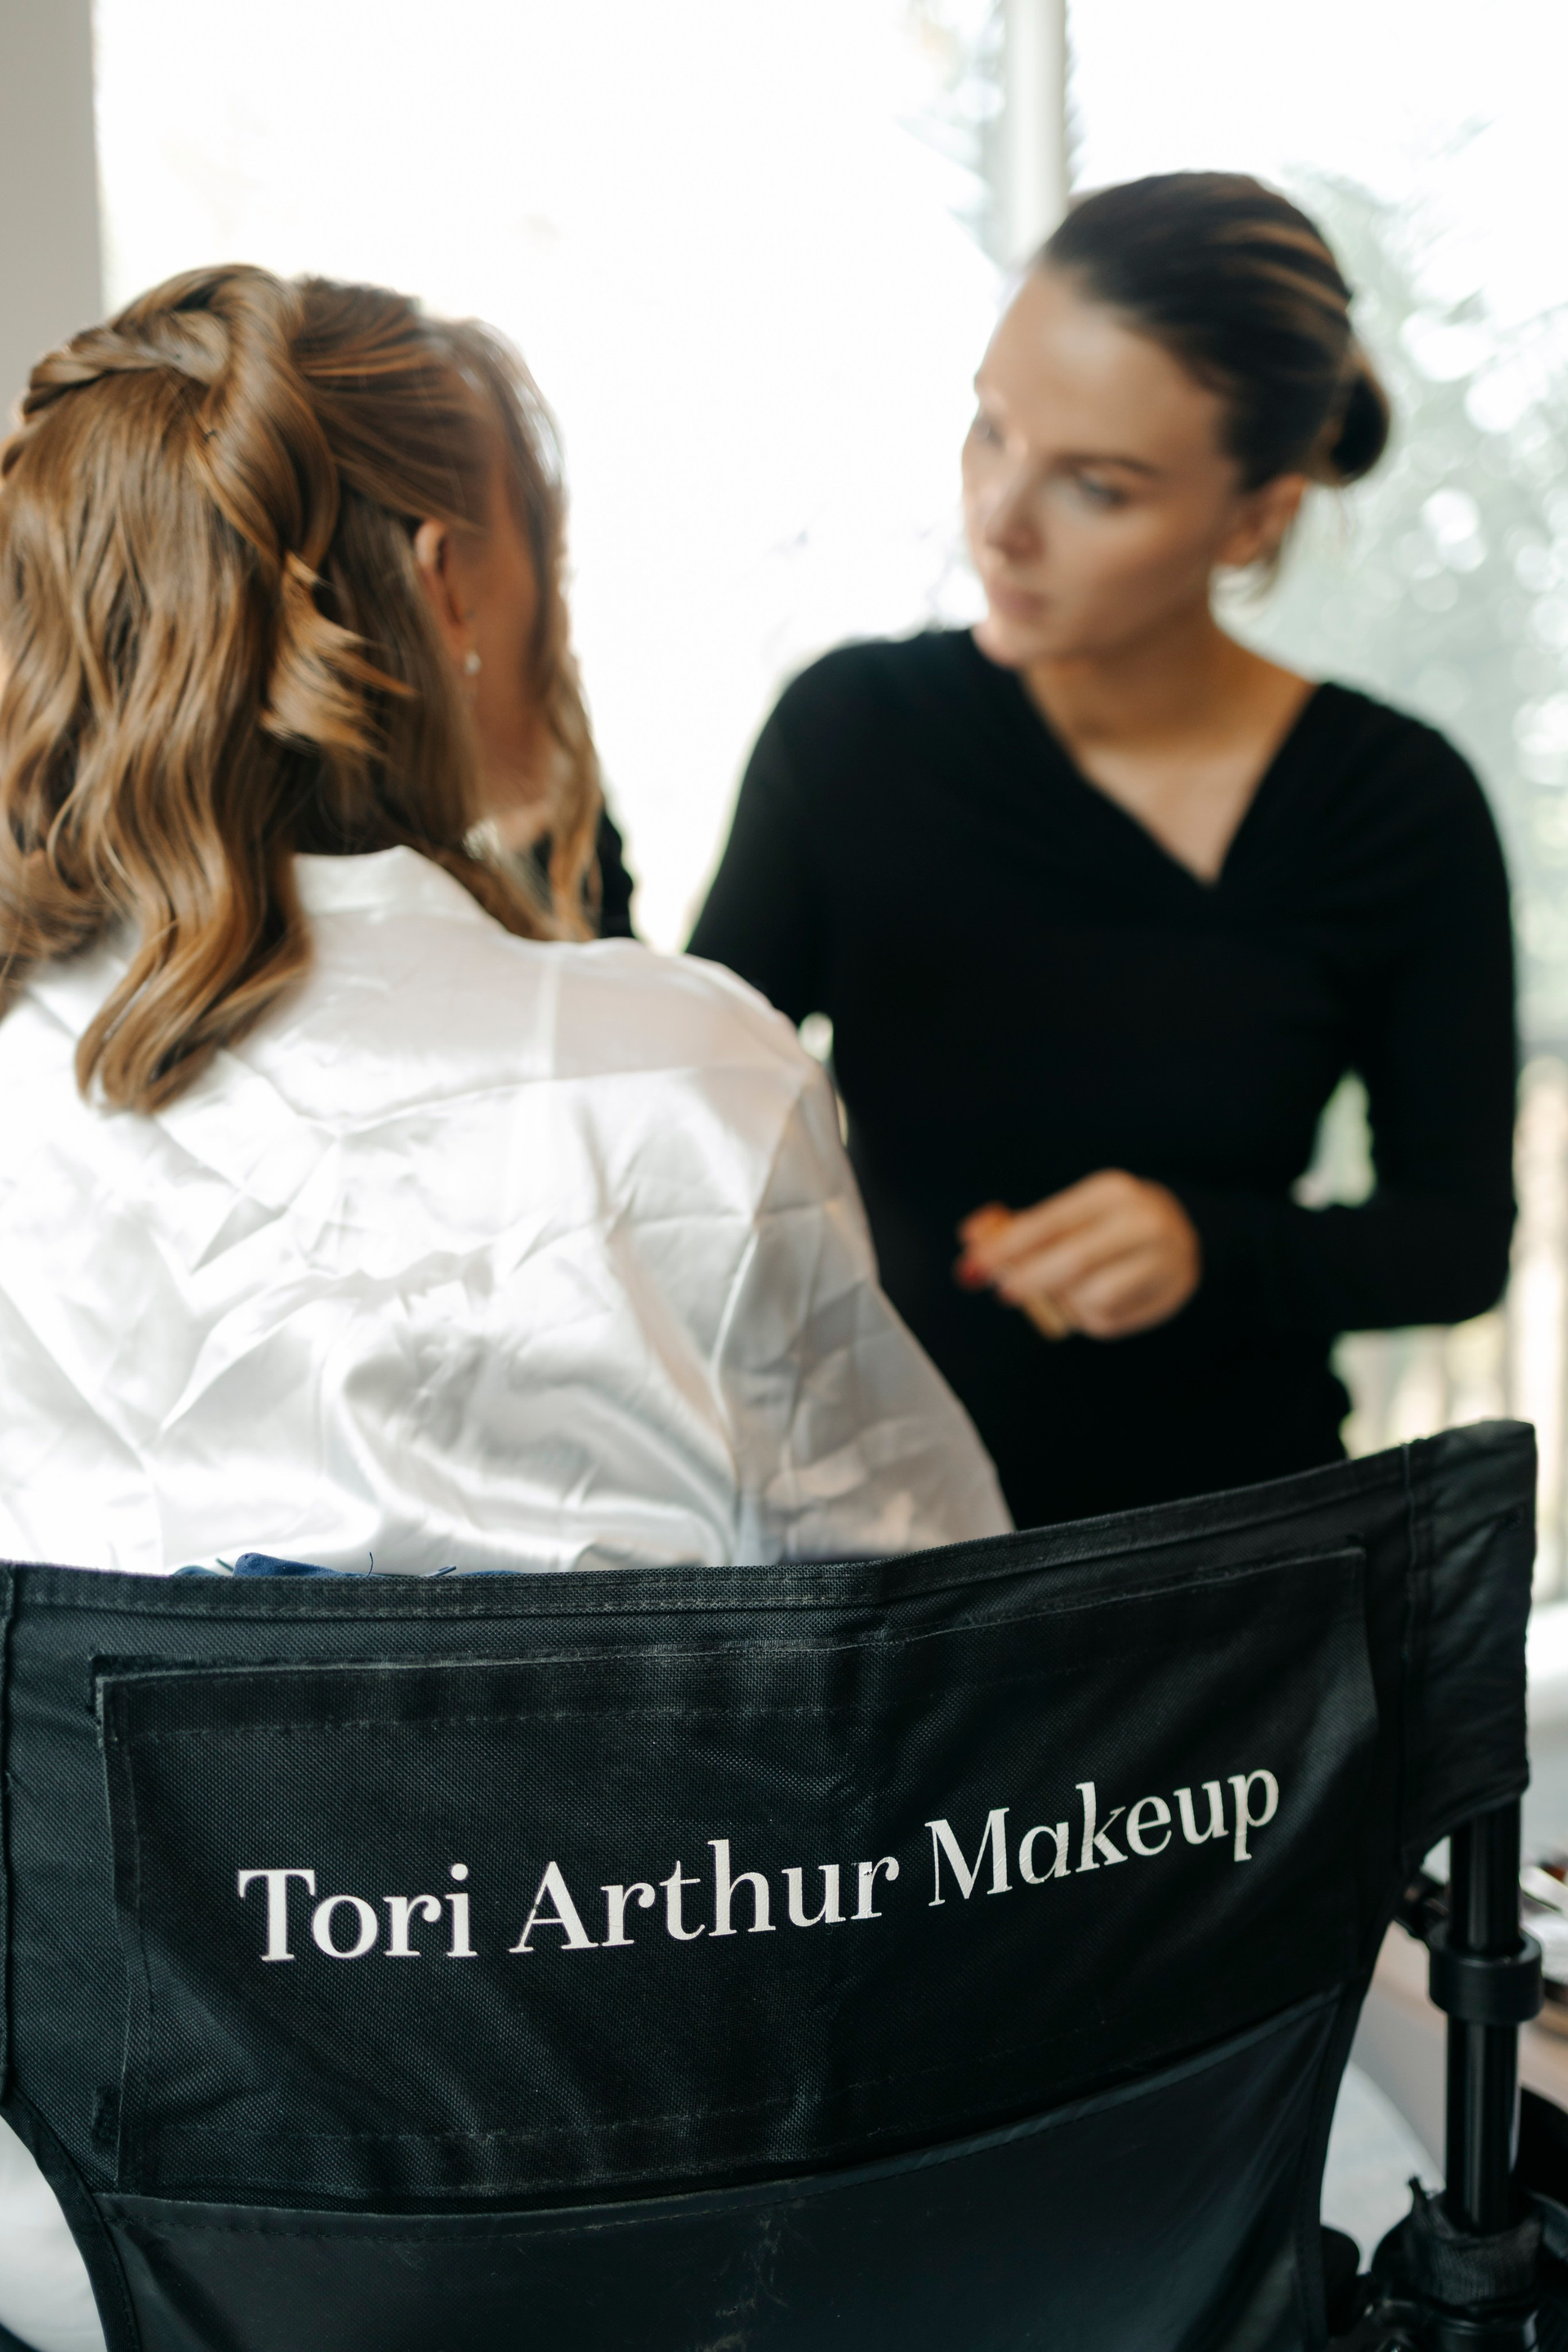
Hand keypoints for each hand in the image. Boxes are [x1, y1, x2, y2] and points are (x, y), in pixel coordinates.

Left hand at [955, 1172, 1201, 1340]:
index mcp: (1111, 1191)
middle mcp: (1144, 1221)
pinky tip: (1089, 1301)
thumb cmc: (1106, 1224)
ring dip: (1064, 1301)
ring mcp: (1163, 1259)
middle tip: (1004, 1291)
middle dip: (1030, 1280)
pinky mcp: (1168, 1295)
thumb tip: (971, 1237)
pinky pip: (1109, 1320)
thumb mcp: (1068, 1213)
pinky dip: (1086, 1317)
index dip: (1007, 1247)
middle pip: (1074, 1260)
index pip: (1049, 1221)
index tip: (975, 1264)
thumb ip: (1018, 1227)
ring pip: (1093, 1296)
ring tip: (1061, 1291)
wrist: (1181, 1233)